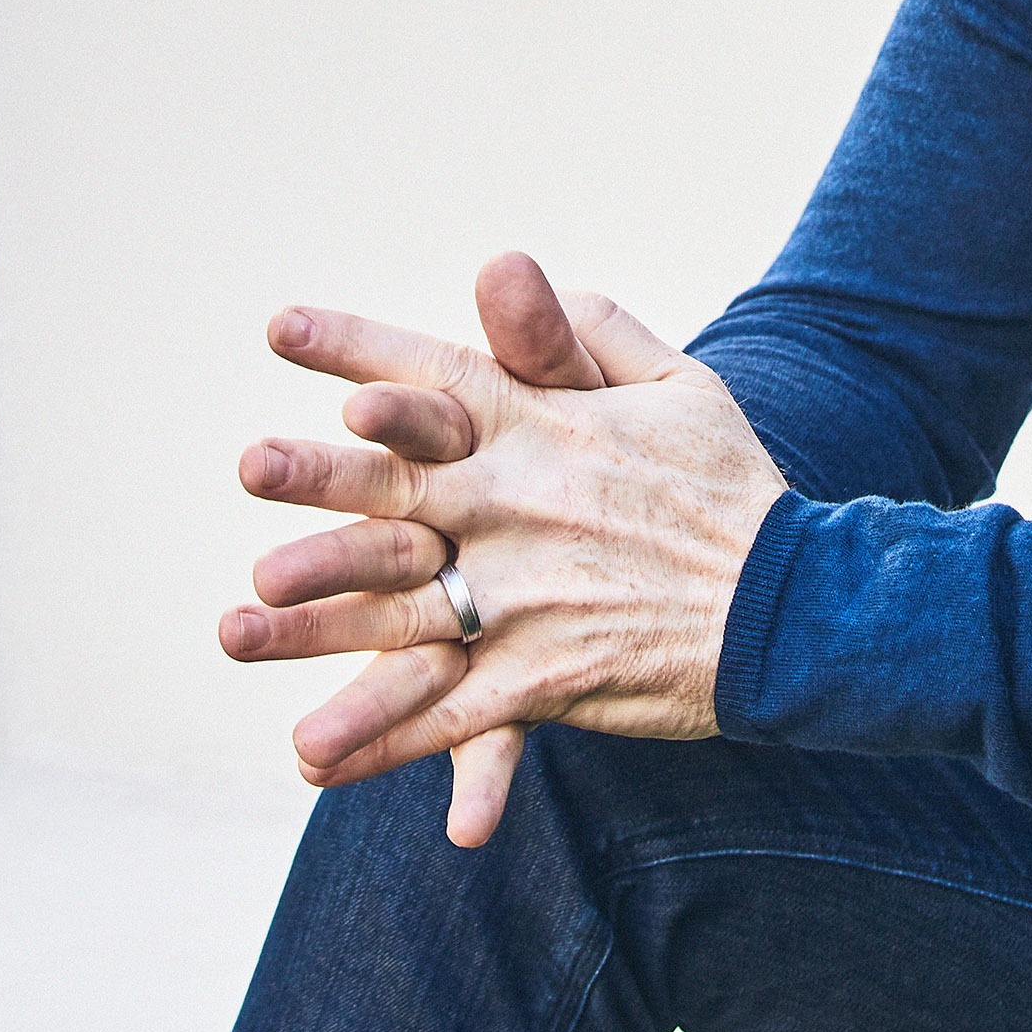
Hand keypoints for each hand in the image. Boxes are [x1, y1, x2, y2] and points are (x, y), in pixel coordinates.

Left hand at [218, 252, 786, 842]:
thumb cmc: (733, 489)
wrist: (796, 608)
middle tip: (247, 466)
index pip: (437, 374)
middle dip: (316, 478)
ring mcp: (527, 596)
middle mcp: (523, 505)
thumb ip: (591, 331)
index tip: (279, 325)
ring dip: (317, 622)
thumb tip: (517, 274)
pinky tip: (311, 757)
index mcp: (547, 429)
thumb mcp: (678, 387)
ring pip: (401, 607)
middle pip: (400, 487)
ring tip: (236, 628)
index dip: (357, 348)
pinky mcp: (543, 678)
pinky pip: (446, 713)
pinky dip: (378, 738)